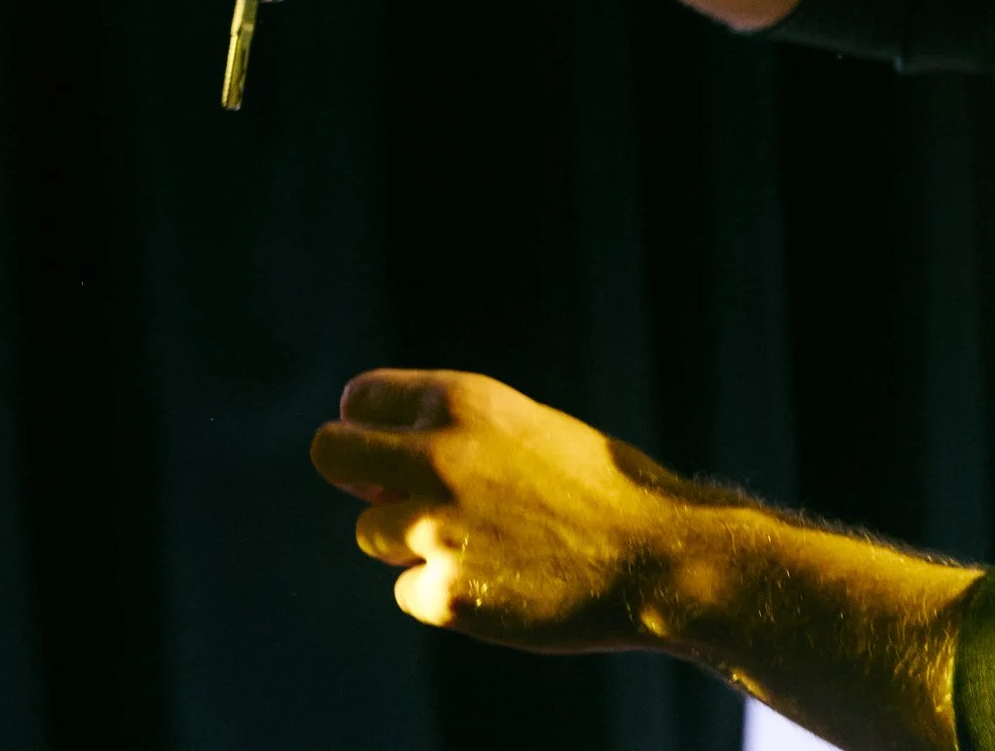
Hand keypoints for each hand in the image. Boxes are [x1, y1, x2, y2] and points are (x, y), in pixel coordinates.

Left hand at [308, 369, 675, 651]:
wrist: (664, 560)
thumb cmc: (597, 490)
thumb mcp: (521, 427)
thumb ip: (447, 430)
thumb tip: (372, 459)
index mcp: (460, 402)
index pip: (358, 399)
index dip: (367, 426)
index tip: (385, 448)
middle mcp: (438, 455)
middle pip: (330, 453)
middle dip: (353, 475)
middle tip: (383, 495)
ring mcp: (437, 526)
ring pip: (371, 533)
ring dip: (409, 543)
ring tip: (484, 546)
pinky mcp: (447, 594)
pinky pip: (409, 592)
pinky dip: (443, 596)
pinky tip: (499, 587)